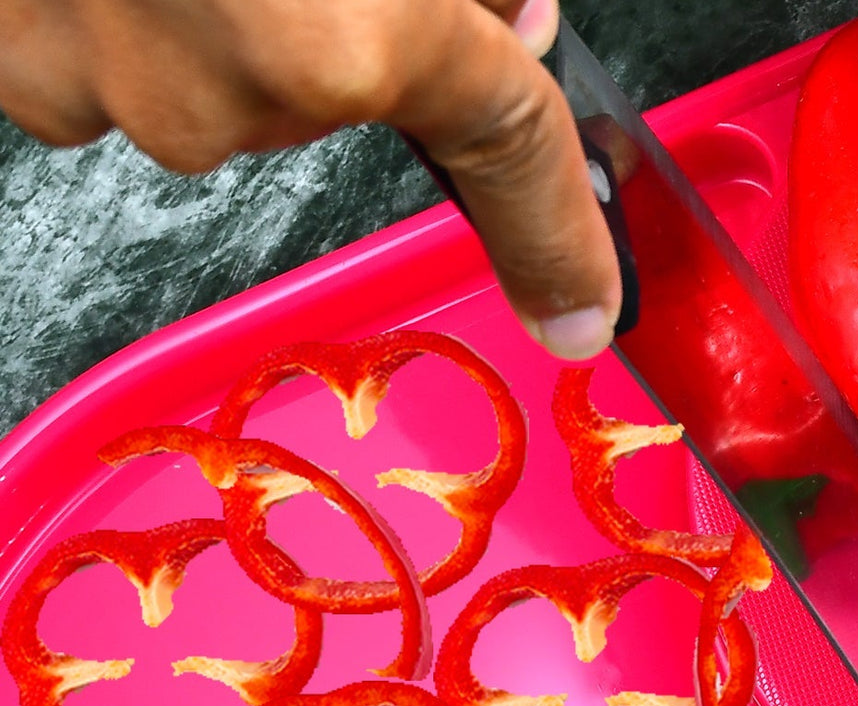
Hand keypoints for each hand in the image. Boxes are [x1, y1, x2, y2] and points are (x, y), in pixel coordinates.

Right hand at [0, 0, 619, 360]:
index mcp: (336, 33)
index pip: (504, 143)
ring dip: (239, 3)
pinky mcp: (14, 62)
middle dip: (365, 14)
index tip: (582, 305)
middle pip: (353, 90)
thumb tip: (506, 19)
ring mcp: (102, 82)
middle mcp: (218, 91)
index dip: (556, 231)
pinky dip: (138, 4)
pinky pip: (119, 60)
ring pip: (228, 79)